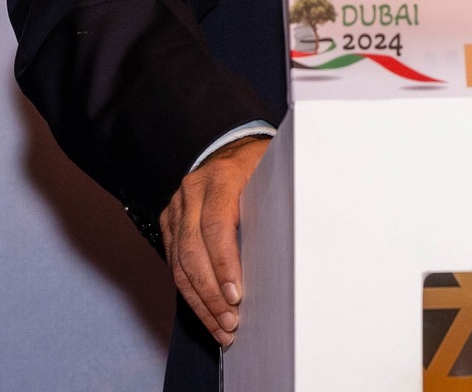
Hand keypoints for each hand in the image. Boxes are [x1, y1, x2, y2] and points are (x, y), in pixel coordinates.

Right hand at [160, 135, 268, 346]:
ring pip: (179, 264)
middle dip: (211, 293)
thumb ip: (281, 199)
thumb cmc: (262, 163)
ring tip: (221, 327)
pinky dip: (190, 291)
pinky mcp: (169, 222)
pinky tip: (206, 311)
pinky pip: (174, 263)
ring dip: (200, 301)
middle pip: (193, 251)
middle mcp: (192, 191)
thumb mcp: (276, 171)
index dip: (226, 265)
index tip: (237, 295)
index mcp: (221, 177)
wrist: (230, 145)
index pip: (217, 227)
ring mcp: (176, 207)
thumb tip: (302, 238)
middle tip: (230, 321)